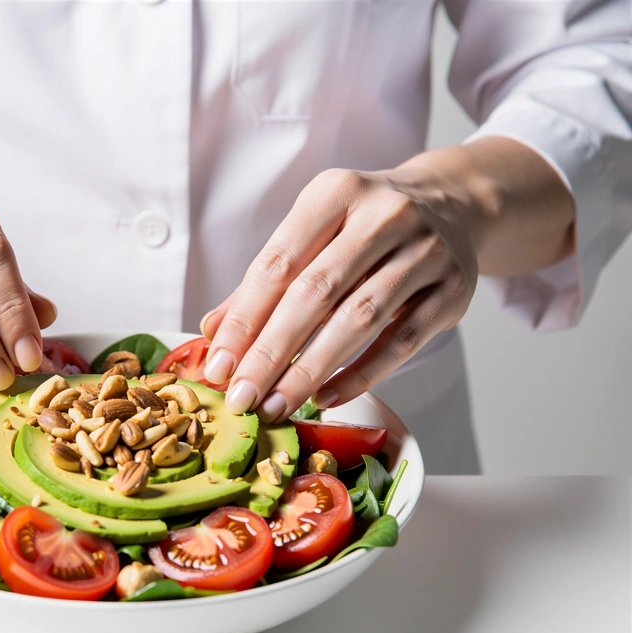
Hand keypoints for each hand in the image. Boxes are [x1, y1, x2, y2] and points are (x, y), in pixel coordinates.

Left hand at [200, 163, 482, 420]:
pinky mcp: (454, 289)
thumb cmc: (366, 225)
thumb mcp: (315, 231)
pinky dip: (361, 374)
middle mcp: (383, 215)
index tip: (218, 365)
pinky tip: (326, 396)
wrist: (455, 203)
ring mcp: (425, 250)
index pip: (277, 264)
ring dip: (310, 370)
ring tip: (276, 404)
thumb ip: (265, 279)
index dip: (243, 319)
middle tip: (242, 397)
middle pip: (315, 294)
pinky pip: (401, 341)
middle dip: (271, 353)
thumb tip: (213, 331)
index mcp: (335, 193)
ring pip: (359, 319)